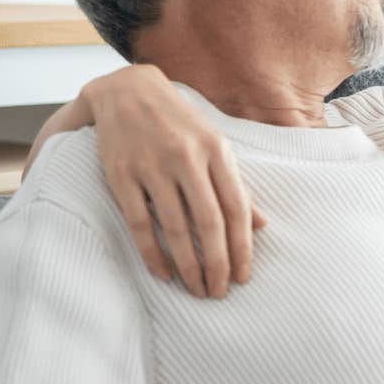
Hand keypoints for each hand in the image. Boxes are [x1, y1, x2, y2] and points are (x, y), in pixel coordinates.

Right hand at [84, 65, 266, 298]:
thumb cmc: (180, 123)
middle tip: (219, 292)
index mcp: (216, 151)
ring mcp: (153, 165)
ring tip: (195, 289)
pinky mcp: (122, 174)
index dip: (242, 247)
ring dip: (187, 265)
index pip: (236, 208)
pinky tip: (162, 273)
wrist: (127, 90)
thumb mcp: (214, 145)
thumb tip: (261, 225)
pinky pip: (139, 222)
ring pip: (175, 227)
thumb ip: (236, 185)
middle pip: (209, 222)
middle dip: (217, 264)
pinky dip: (152, 252)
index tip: (244, 277)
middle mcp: (186, 158)